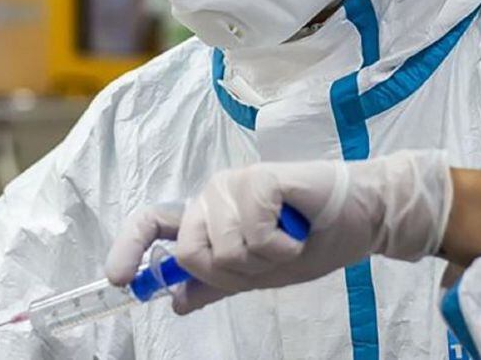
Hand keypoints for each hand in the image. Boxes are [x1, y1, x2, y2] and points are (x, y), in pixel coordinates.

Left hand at [106, 150, 451, 313]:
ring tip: (289, 239)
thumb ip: (217, 283)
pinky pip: (252, 234)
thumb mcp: (258, 274)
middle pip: (190, 253)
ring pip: (222, 249)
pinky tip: (298, 229)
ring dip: (264, 260)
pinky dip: (281, 246)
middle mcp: (213, 194)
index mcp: (208, 215)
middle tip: (270, 256)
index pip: (154, 223)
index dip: (129, 248)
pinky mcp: (260, 178)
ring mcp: (235, 182)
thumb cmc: (312, 240)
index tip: (118, 279)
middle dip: (233, 272)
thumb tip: (174, 301)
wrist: (361, 220)